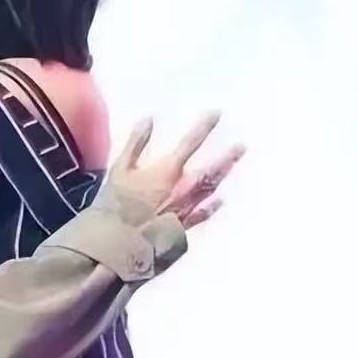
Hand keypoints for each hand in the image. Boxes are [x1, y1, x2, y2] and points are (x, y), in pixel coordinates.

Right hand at [106, 113, 244, 229]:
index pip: (191, 143)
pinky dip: (211, 207)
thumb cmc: (115, 204)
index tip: (216, 114)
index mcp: (167, 171)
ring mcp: (185, 209)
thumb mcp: (119, 169)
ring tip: (233, 166)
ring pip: (209, 190)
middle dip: (226, 157)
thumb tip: (148, 120)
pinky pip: (201, 215)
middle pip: (210, 170)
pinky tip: (219, 201)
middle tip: (242, 147)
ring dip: (223, 176)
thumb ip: (136, 143)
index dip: (204, 127)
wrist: (118, 243)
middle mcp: (182, 188)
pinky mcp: (182, 227)